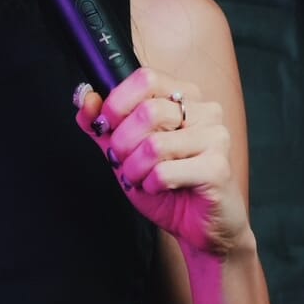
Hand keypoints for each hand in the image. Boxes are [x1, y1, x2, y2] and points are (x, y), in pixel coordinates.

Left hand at [74, 69, 248, 256]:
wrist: (198, 225)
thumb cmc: (165, 182)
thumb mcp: (125, 148)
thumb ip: (102, 123)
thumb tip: (86, 98)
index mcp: (184, 97)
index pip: (146, 77)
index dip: (117, 102)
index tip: (106, 124)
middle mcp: (205, 111)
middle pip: (147, 111)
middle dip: (122, 142)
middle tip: (121, 160)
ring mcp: (215, 138)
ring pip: (154, 145)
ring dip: (134, 168)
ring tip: (139, 177)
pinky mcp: (218, 168)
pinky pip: (166, 171)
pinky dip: (150, 184)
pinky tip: (158, 188)